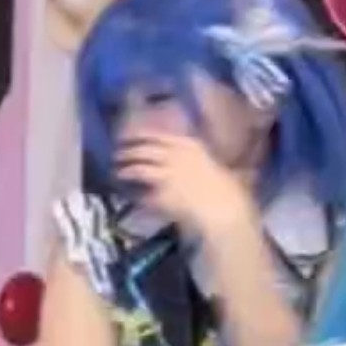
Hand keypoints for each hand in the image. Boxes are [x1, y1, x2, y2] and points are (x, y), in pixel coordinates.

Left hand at [115, 134, 257, 242]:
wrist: (224, 209)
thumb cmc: (228, 191)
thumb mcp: (215, 168)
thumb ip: (199, 162)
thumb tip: (192, 163)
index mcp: (190, 145)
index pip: (158, 135)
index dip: (141, 135)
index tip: (130, 136)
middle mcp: (175, 155)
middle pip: (144, 149)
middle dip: (129, 150)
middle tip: (117, 153)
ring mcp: (166, 173)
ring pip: (139, 167)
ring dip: (126, 169)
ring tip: (118, 171)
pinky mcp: (160, 193)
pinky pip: (143, 193)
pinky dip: (136, 194)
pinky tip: (130, 195)